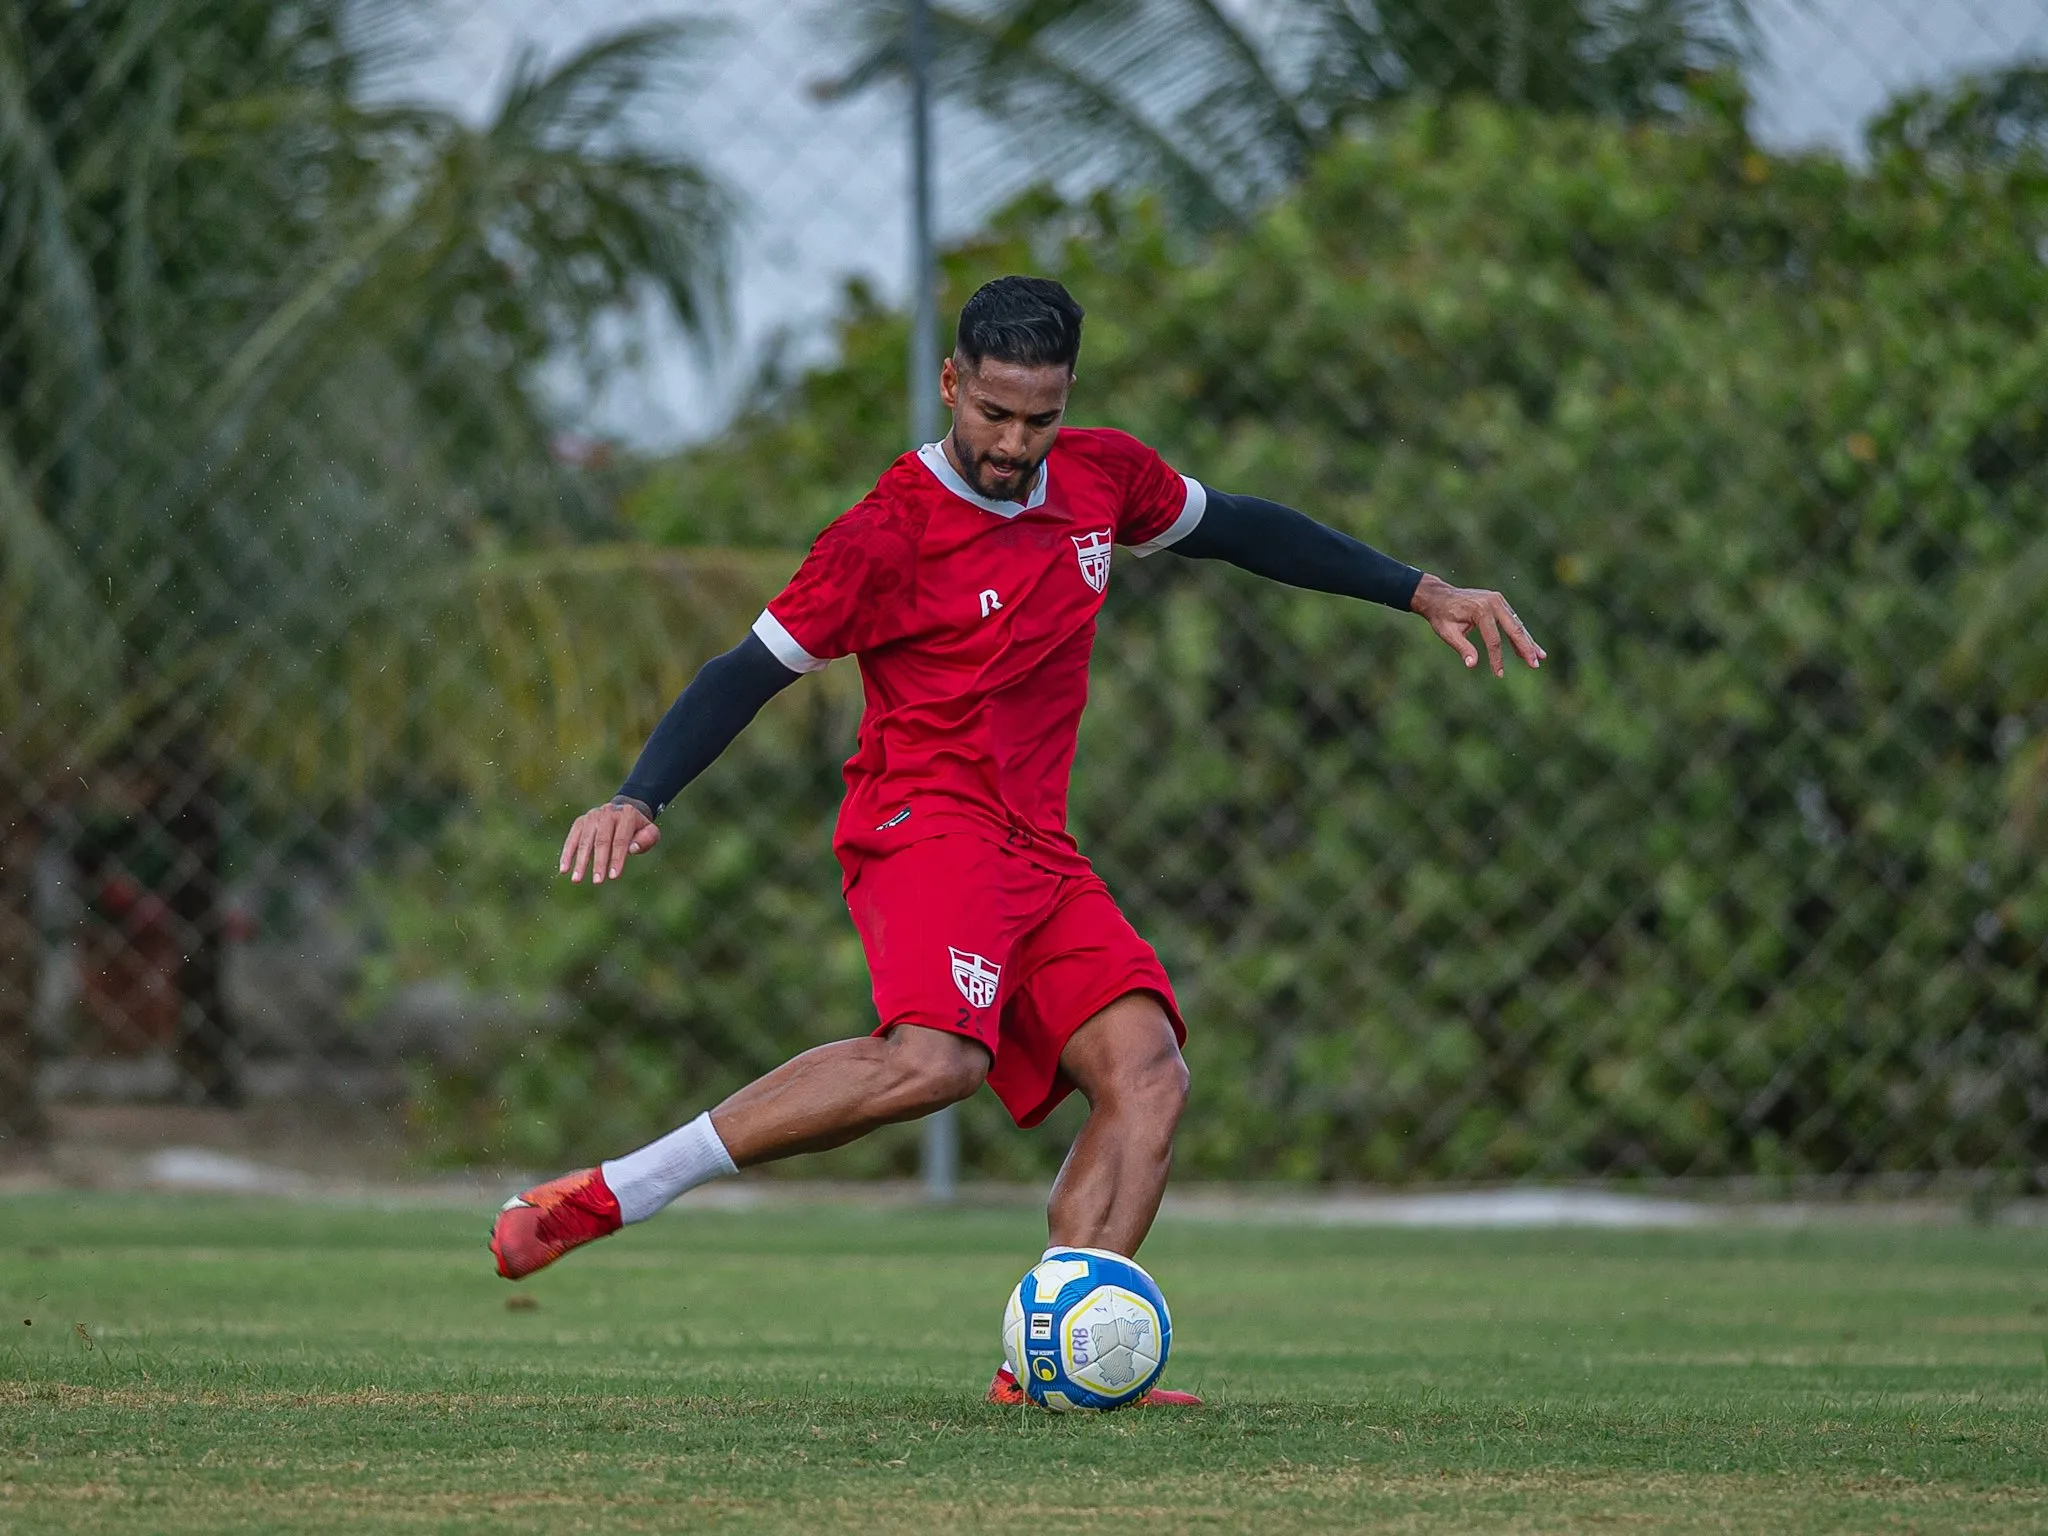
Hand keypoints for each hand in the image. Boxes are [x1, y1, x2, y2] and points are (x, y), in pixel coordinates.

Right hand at [560, 798, 659, 884]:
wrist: (623, 811)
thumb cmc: (638, 828)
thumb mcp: (650, 832)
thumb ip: (647, 839)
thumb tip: (632, 849)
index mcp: (627, 814)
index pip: (620, 840)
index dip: (617, 859)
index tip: (613, 876)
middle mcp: (607, 812)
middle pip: (601, 841)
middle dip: (599, 862)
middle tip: (597, 881)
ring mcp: (592, 816)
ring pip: (585, 841)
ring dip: (580, 861)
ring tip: (576, 879)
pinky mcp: (580, 821)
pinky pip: (572, 839)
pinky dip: (567, 854)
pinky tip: (564, 870)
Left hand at [1409, 573, 1545, 676]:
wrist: (1439, 596)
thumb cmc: (1441, 616)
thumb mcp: (1447, 633)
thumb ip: (1461, 647)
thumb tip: (1472, 664)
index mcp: (1480, 610)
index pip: (1493, 640)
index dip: (1497, 659)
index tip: (1499, 674)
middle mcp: (1493, 603)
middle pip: (1513, 629)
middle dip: (1525, 648)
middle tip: (1535, 665)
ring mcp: (1498, 600)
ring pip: (1517, 625)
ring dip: (1528, 642)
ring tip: (1540, 657)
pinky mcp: (1500, 602)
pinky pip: (1512, 620)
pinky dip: (1520, 634)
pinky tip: (1529, 647)